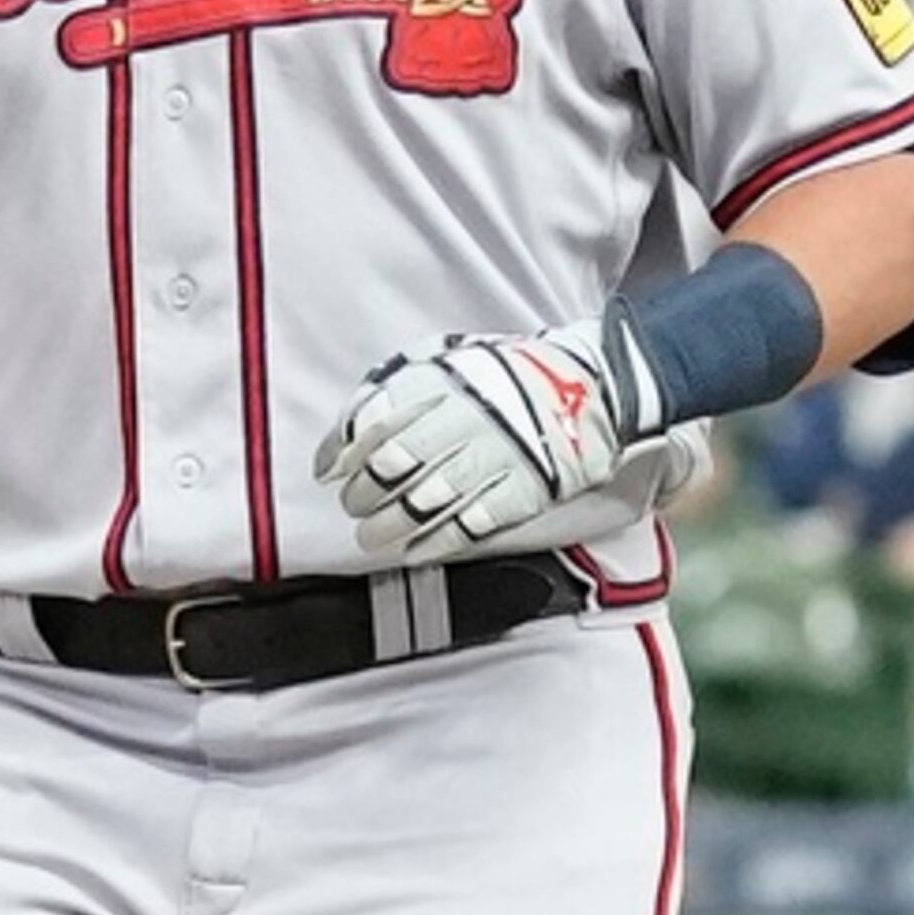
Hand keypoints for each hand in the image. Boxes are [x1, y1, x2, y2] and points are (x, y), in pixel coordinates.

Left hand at [314, 321, 652, 561]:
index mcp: (441, 383)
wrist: (585, 390)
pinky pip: (469, 526)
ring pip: (425, 501)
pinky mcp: (522, 491)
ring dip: (389, 525)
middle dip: (363, 492)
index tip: (328, 471)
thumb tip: (347, 429)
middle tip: (353, 504)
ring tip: (371, 536)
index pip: (373, 421)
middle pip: (393, 465)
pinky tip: (414, 550)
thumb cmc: (500, 381)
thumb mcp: (446, 364)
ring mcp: (494, 457)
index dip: (342, 451)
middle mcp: (464, 419)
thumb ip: (397, 390)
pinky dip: (435, 543)